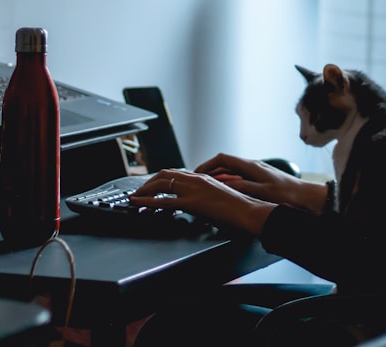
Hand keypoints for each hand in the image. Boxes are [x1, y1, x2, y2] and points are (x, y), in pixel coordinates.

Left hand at [129, 168, 275, 235]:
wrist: (250, 212)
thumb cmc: (240, 209)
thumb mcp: (221, 197)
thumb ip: (208, 197)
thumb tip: (200, 205)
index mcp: (204, 177)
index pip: (176, 173)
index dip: (161, 178)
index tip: (152, 185)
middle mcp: (197, 179)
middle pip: (165, 174)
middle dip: (149, 182)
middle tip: (140, 191)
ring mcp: (194, 190)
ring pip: (162, 184)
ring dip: (145, 190)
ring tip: (136, 197)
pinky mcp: (192, 203)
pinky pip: (164, 201)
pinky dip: (148, 201)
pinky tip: (139, 203)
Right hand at [195, 152, 326, 213]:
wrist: (310, 199)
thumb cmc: (288, 196)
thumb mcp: (261, 192)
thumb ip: (240, 186)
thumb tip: (220, 183)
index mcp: (251, 166)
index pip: (222, 159)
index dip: (206, 165)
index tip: (195, 174)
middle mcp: (253, 166)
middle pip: (225, 165)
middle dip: (209, 173)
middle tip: (196, 184)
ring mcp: (258, 173)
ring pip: (232, 173)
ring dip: (219, 179)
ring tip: (207, 190)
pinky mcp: (263, 181)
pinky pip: (240, 179)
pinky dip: (229, 185)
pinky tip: (227, 195)